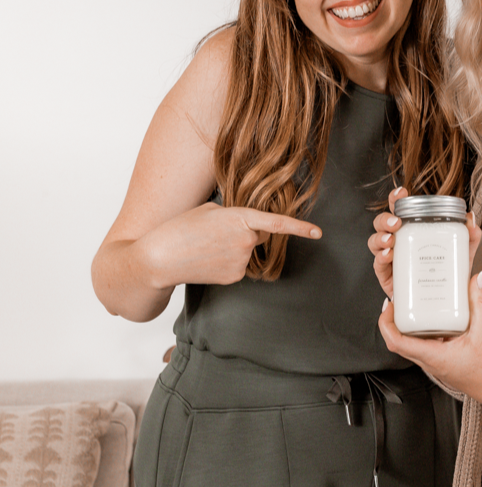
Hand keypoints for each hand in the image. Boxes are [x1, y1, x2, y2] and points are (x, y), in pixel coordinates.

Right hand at [142, 201, 321, 288]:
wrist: (158, 259)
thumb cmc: (180, 228)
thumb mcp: (210, 209)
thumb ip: (234, 214)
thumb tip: (245, 225)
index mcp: (241, 218)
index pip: (277, 223)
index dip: (300, 227)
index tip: (318, 233)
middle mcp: (246, 241)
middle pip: (260, 234)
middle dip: (250, 231)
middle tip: (219, 231)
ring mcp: (241, 262)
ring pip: (248, 250)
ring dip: (235, 246)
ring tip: (208, 245)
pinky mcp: (234, 277)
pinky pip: (240, 265)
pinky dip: (228, 261)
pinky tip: (208, 258)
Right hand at [368, 186, 481, 298]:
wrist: (442, 309)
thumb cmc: (448, 279)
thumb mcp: (461, 256)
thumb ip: (469, 239)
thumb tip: (472, 218)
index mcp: (413, 233)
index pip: (400, 210)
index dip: (396, 199)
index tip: (401, 192)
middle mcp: (399, 243)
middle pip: (382, 223)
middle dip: (385, 219)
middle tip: (397, 222)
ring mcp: (391, 260)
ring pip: (375, 242)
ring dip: (379, 237)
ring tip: (391, 240)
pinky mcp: (387, 278)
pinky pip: (378, 265)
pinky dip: (381, 257)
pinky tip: (389, 255)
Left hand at [377, 270, 481, 403]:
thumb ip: (478, 302)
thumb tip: (476, 278)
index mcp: (434, 356)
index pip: (396, 342)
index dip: (386, 323)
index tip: (389, 304)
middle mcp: (430, 362)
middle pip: (399, 342)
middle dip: (393, 320)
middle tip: (399, 299)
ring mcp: (436, 363)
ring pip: (412, 344)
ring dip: (408, 325)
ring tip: (414, 303)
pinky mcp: (444, 361)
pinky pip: (426, 345)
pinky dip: (425, 330)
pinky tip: (436, 315)